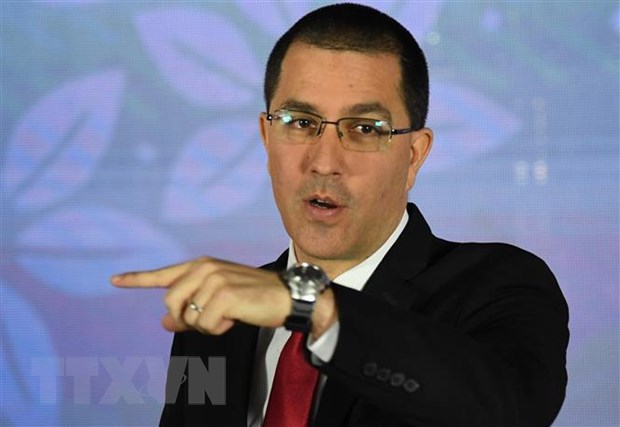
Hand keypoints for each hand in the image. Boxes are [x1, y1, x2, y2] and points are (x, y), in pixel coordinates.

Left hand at [111, 257, 290, 334]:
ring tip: (230, 314)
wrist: (286, 295)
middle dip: (187, 320)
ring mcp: (214, 279)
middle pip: (171, 305)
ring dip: (208, 325)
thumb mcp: (218, 300)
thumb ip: (189, 308)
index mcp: (201, 265)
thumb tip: (164, 324)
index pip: (164, 274)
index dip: (137, 279)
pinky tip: (237, 316)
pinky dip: (220, 329)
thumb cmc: (252, 297)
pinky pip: (207, 326)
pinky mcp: (224, 295)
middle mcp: (204, 268)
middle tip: (212, 319)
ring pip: (189, 318)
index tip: (114, 280)